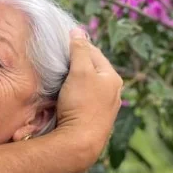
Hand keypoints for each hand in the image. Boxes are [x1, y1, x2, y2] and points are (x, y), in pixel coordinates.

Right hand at [54, 28, 122, 170]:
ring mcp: (105, 108)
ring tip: (60, 79)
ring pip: (89, 86)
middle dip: (77, 64)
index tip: (61, 43)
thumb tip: (77, 31)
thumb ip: (79, 50)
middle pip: (92, 70)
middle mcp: (114, 92)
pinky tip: (67, 99)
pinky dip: (76, 96)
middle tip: (58, 61)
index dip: (77, 45)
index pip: (94, 52)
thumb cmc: (81, 104)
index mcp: (112, 78)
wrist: (80, 142)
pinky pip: (85, 101)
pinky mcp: (95, 121)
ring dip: (76, 81)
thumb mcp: (79, 71)